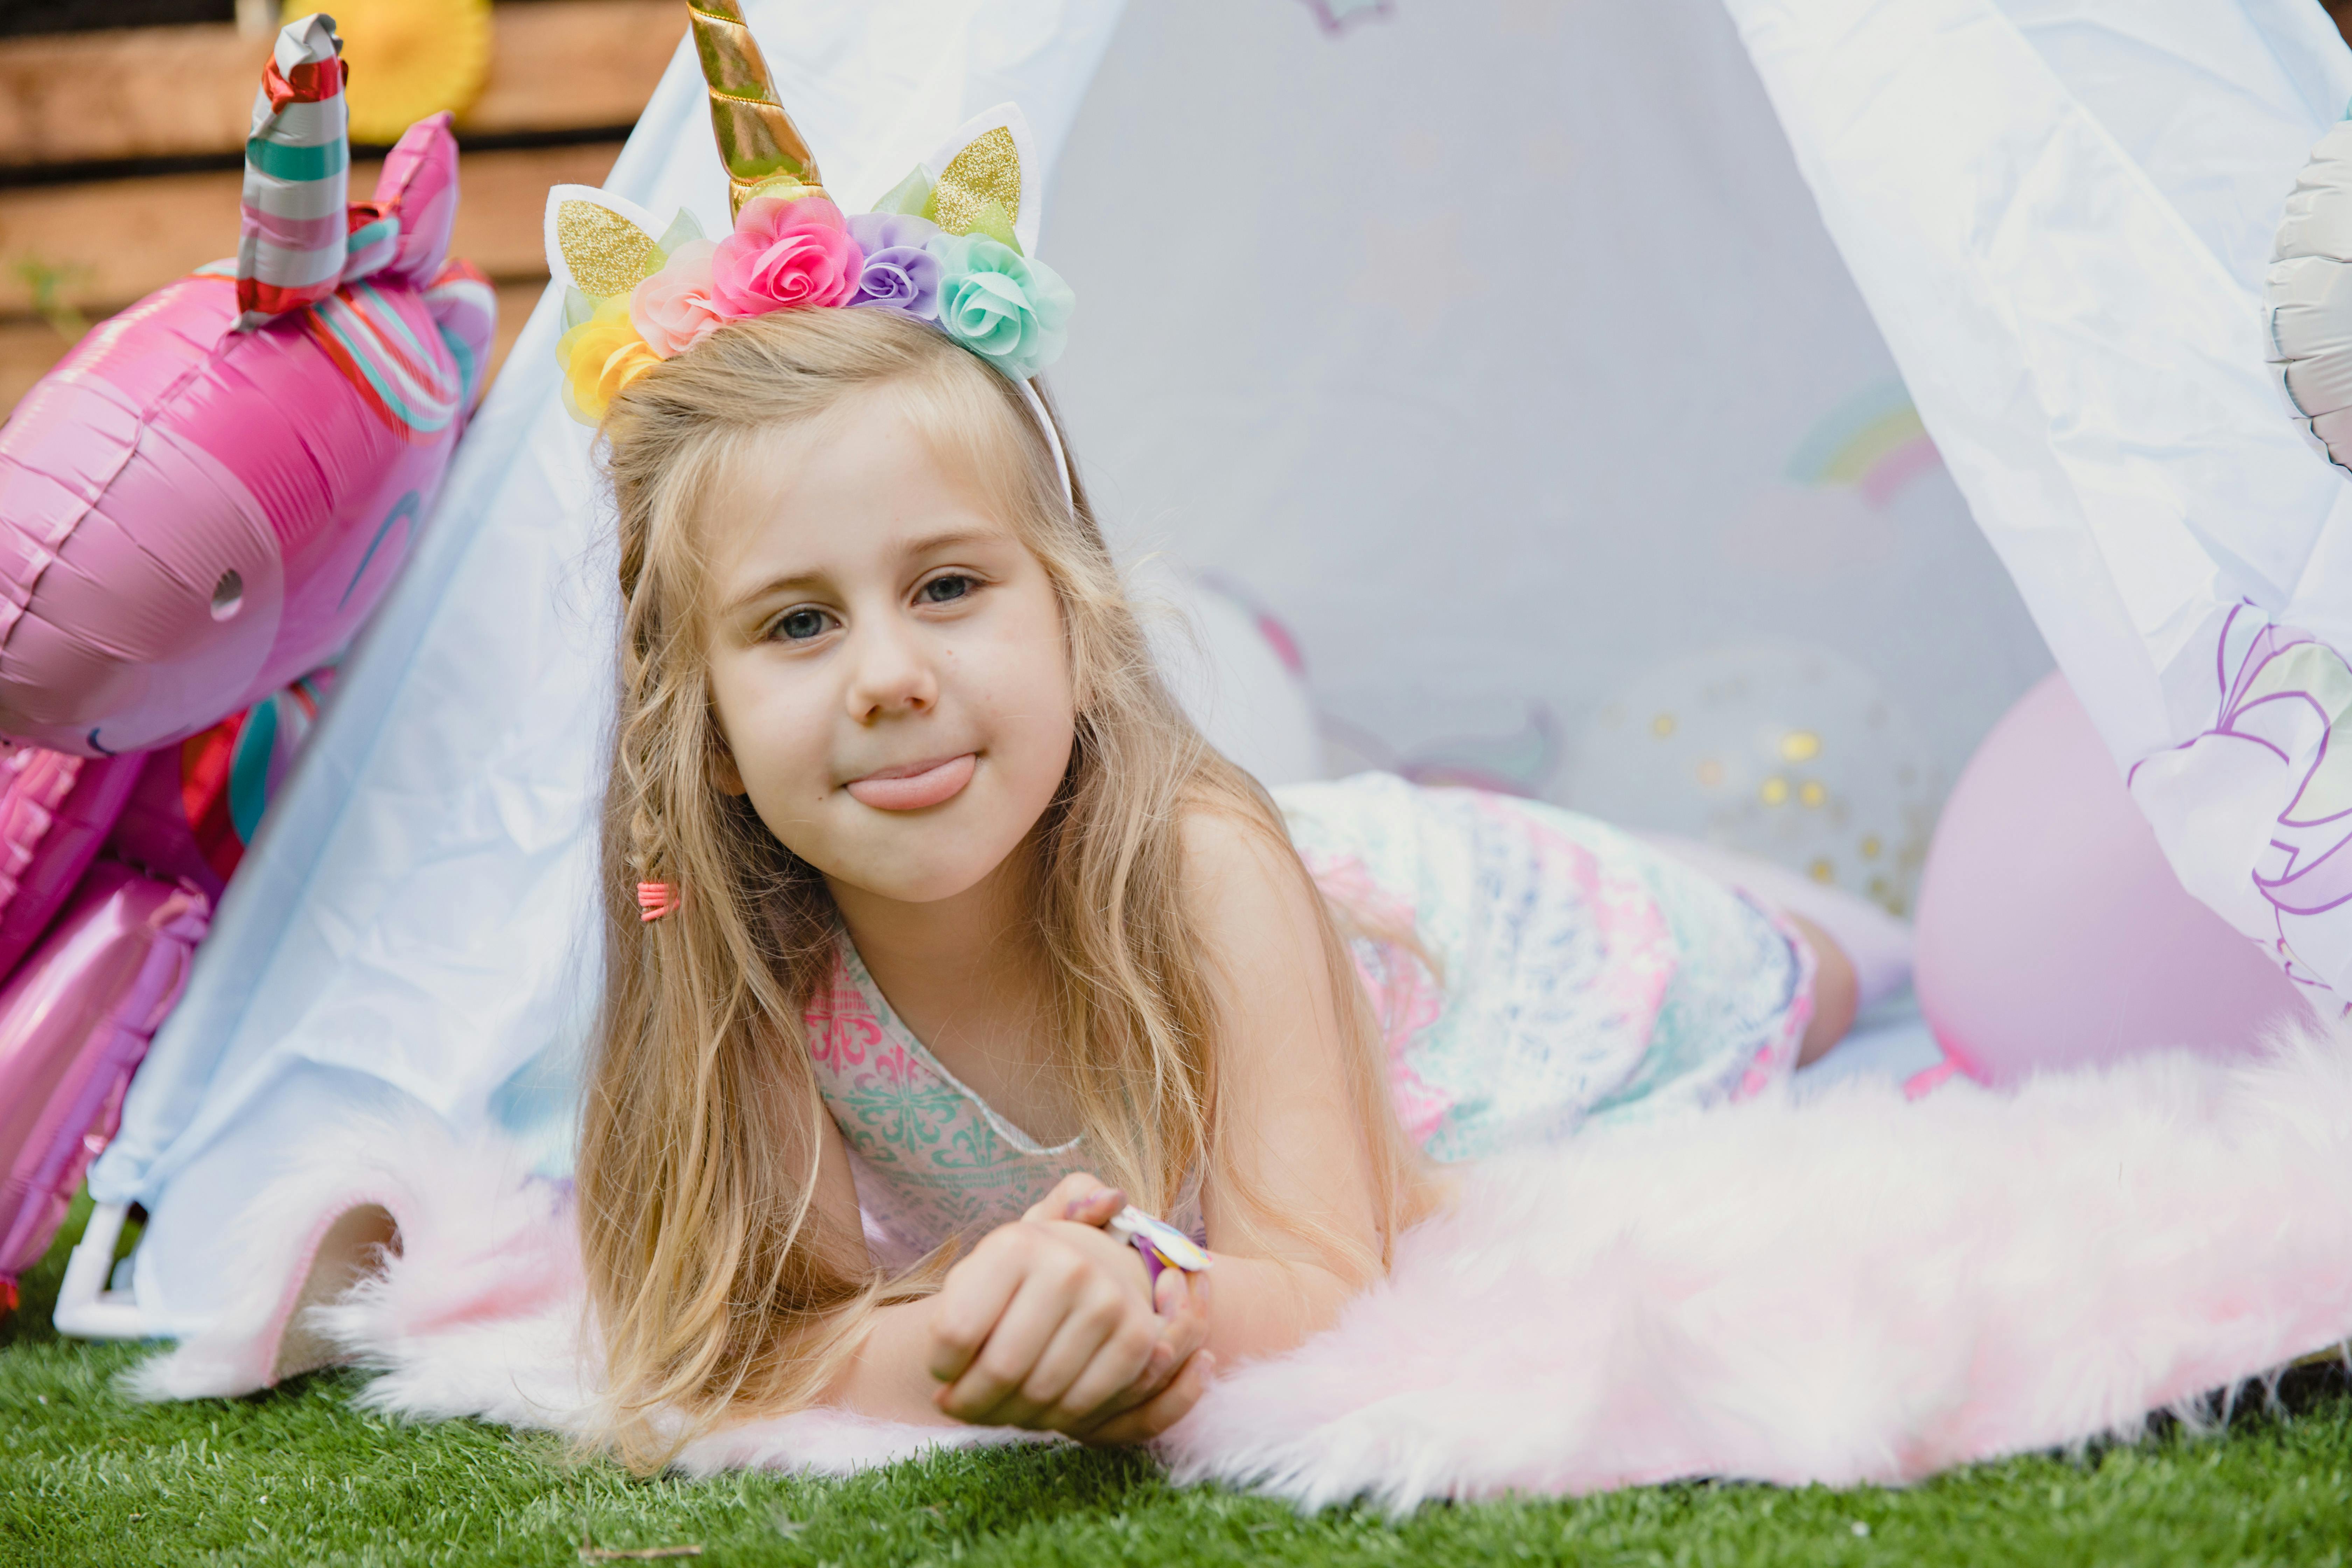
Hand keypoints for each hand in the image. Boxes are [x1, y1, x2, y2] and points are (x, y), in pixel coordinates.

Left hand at [926, 1172, 1214, 1439]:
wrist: (1083, 1272)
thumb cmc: (1012, 1283)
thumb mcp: (975, 1274)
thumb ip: (954, 1308)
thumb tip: (956, 1381)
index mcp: (1016, 1245)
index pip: (956, 1332)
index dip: (940, 1369)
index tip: (940, 1376)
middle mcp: (1068, 1266)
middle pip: (1000, 1370)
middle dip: (971, 1403)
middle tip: (959, 1409)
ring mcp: (1108, 1300)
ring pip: (1041, 1394)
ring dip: (1009, 1416)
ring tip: (994, 1409)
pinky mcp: (1138, 1336)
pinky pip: (1084, 1403)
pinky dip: (1054, 1421)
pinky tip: (1035, 1411)